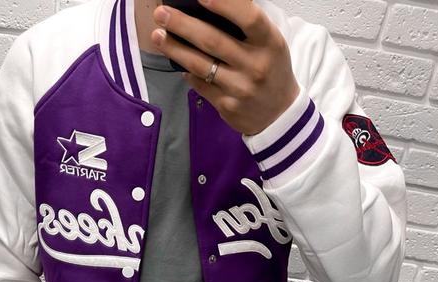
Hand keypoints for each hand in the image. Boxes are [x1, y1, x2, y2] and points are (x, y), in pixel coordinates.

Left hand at [151, 0, 299, 135]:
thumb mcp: (270, 44)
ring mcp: (239, 88)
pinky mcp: (226, 106)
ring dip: (175, 49)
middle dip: (182, 25)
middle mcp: (255, 66)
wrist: (279, 115)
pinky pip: (200, 85)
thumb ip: (247, 27)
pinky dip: (187, 72)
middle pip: (213, 41)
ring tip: (158, 35)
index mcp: (269, 43)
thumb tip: (209, 7)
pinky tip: (177, 62)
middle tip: (161, 14)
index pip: (248, 18)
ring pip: (200, 65)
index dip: (223, 4)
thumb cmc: (271, 70)